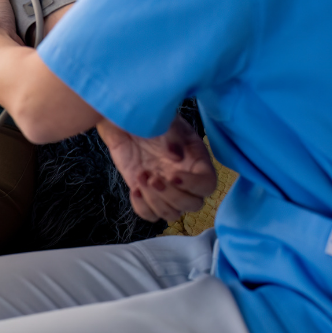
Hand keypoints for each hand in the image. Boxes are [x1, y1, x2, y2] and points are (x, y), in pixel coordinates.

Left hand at [98, 115, 216, 222]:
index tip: (173, 176)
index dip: (194, 185)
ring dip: (155, 201)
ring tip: (141, 177)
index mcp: (196, 160)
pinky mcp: (147, 194)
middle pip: (192, 204)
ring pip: (171, 214)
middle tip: (153, 178)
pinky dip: (142, 208)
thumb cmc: (149, 117)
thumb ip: (171, 137)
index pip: (208, 185)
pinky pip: (150, 215)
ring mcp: (166, 189)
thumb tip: (177, 158)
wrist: (123, 122)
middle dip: (172, 196)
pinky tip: (134, 189)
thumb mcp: (163, 121)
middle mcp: (185, 179)